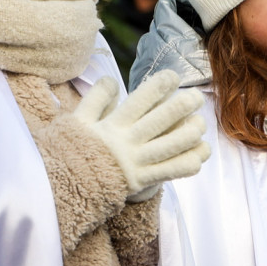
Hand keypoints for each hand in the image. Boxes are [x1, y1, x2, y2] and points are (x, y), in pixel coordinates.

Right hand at [74, 71, 208, 200]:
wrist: (65, 188)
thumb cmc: (74, 151)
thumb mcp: (78, 120)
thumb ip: (96, 98)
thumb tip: (112, 80)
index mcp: (114, 124)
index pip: (142, 98)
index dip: (160, 84)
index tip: (173, 77)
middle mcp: (128, 141)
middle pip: (162, 119)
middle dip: (184, 105)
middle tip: (196, 97)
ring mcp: (137, 162)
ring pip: (172, 144)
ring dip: (191, 132)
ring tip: (200, 124)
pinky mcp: (143, 180)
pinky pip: (172, 171)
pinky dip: (190, 161)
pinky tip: (201, 152)